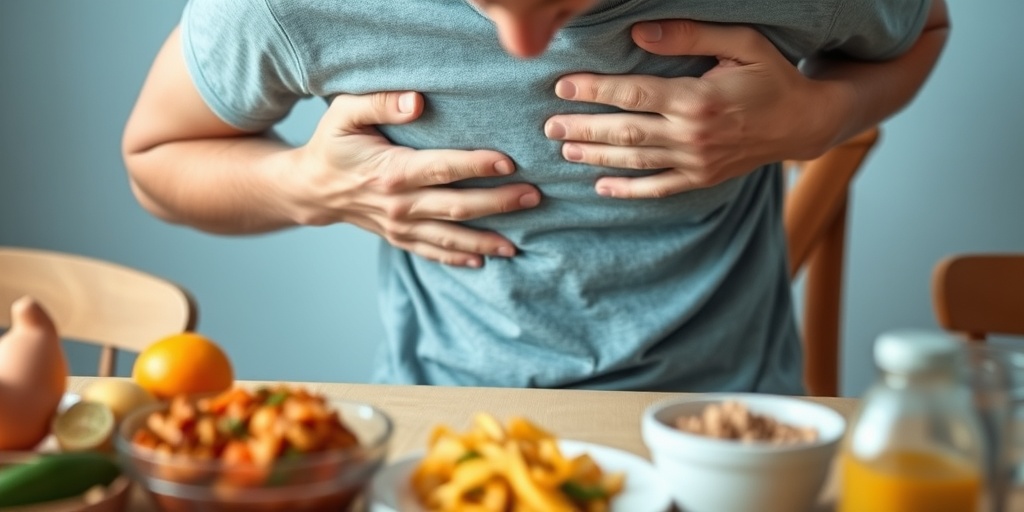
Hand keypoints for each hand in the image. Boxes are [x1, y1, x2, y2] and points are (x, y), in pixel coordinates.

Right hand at [288, 91, 540, 266]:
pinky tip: (484, 259)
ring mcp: (399, 226)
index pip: (443, 169)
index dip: (477, 166)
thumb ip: (380, 102)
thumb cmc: (332, 144)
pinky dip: (458, 258)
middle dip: (498, 203)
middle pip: (457, 206)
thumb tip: (417, 101)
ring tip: (518, 243)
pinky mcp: (399, 238)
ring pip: (450, 236)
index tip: (509, 163)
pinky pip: (433, 252)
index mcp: (390, 171)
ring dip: (485, 240)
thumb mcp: (344, 113)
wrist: (310, 188)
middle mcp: (398, 204)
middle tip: (534, 197)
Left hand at [544, 20, 844, 198]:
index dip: (595, 90)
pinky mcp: (701, 179)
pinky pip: (658, 189)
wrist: (803, 122)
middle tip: (549, 124)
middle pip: (626, 131)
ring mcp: (696, 161)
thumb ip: (690, 35)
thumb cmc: (771, 75)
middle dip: (584, 127)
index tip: (564, 86)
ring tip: (564, 149)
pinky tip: (600, 188)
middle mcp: (693, 134)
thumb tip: (640, 32)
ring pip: (635, 161)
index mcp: (697, 98)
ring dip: (597, 156)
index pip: (634, 94)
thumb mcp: (741, 43)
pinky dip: (628, 191)